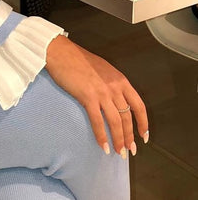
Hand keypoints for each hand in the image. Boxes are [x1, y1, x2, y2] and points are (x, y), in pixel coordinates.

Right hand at [45, 35, 148, 157]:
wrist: (61, 52)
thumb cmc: (77, 59)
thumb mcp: (102, 69)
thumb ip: (111, 83)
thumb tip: (114, 98)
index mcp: (120, 80)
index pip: (138, 105)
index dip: (143, 123)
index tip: (144, 135)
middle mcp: (114, 87)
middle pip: (127, 117)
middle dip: (130, 137)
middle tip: (130, 150)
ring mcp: (102, 92)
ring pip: (116, 122)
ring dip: (118, 140)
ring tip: (118, 152)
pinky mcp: (88, 97)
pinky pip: (98, 121)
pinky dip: (101, 136)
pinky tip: (102, 146)